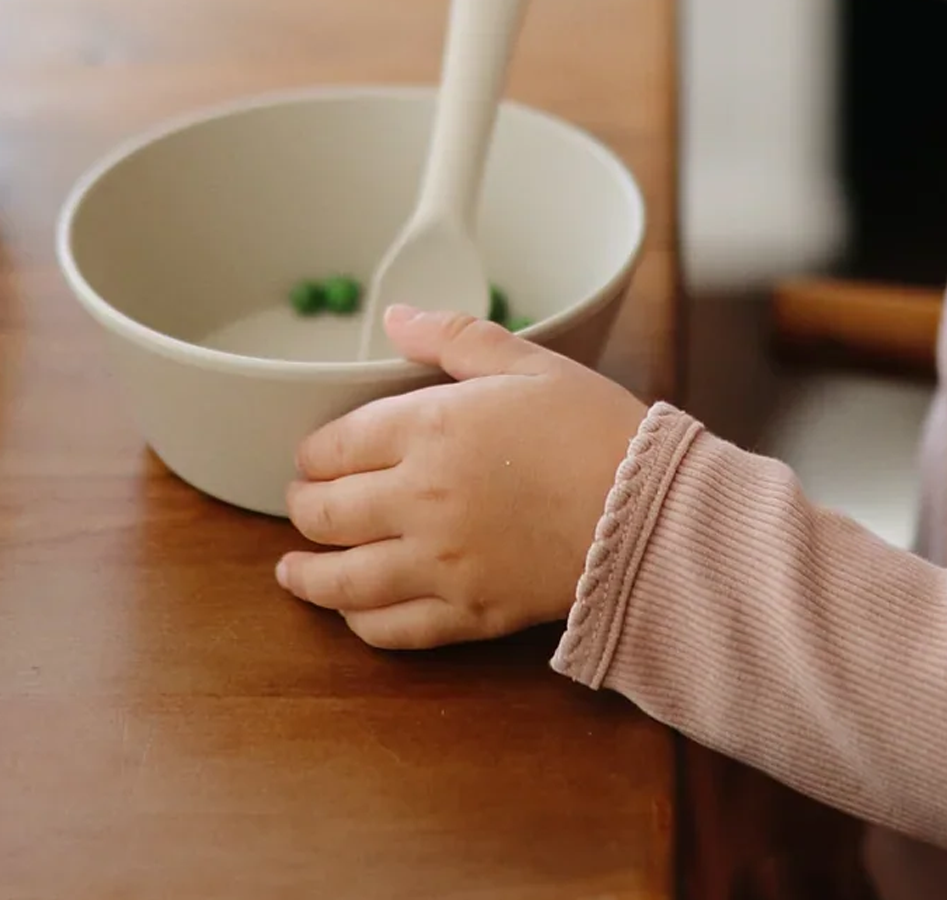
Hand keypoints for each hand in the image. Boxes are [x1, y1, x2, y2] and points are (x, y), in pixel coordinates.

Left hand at [277, 304, 651, 648]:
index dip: (312, 454)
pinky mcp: (468, 612)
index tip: (313, 458)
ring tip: (293, 571)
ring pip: (342, 579)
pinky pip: (393, 628)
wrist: (654, 513)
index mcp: (430, 429)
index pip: (334, 446)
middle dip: (303, 507)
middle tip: (303, 504)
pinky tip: (353, 613)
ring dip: (307, 575)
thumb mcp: (530, 363)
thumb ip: (454, 337)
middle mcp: (419, 499)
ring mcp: (440, 563)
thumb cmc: (599, 430)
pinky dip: (361, 622)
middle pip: (324, 512)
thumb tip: (395, 317)